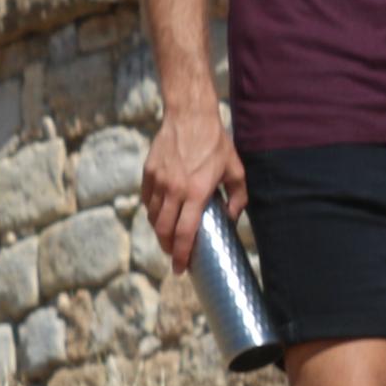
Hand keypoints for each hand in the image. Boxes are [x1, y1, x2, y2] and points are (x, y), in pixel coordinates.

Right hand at [141, 106, 246, 272]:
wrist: (189, 117)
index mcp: (196, 192)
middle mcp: (174, 190)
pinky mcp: (148, 173)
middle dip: (168, 248)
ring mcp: (158, 181)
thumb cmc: (215, 143)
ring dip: (160, 231)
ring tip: (169, 237)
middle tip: (175, 255)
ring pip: (153, 217)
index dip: (182, 254)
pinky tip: (162, 215)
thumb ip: (237, 198)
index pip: (185, 232)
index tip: (181, 268)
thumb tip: (231, 218)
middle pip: (164, 230)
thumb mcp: (235, 171)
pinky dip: (153, 212)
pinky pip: (147, 200)